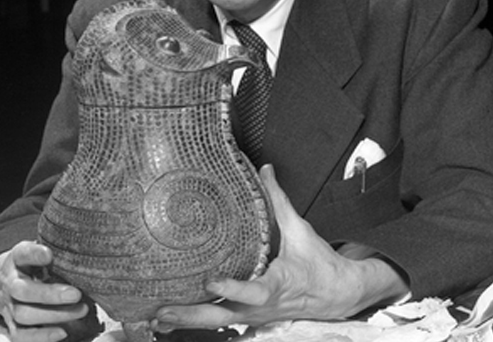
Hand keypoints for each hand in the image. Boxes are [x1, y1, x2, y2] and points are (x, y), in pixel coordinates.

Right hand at [0, 241, 88, 341]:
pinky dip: (41, 336)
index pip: (22, 254)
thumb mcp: (36, 250)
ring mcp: (8, 305)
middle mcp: (9, 282)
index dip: (34, 254)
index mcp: (16, 259)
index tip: (49, 254)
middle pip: (23, 290)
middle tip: (76, 294)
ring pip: (24, 314)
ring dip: (54, 315)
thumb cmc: (28, 264)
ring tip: (80, 310)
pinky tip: (62, 332)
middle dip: (50, 294)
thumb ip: (53, 249)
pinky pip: (21, 334)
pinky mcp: (11, 323)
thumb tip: (82, 248)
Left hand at [152, 165, 408, 332]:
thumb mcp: (301, 230)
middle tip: (163, 310)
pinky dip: (195, 321)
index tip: (210, 281)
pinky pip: (220, 321)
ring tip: (155, 317)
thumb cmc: (318, 263)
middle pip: (224, 316)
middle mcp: (262, 305)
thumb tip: (265, 169)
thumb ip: (279, 200)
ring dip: (187, 321)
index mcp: (277, 283)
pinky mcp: (249, 317)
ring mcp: (254, 315)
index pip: (254, 290)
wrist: (337, 294)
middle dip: (192, 315)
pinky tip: (169, 320)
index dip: (232, 288)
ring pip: (218, 323)